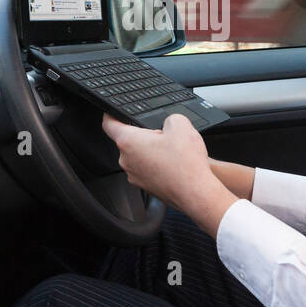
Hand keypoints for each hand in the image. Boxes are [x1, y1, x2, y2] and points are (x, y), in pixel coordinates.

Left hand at [100, 112, 238, 235]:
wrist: (196, 193)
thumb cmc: (185, 164)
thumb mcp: (181, 125)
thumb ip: (169, 118)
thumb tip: (169, 125)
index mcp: (129, 142)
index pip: (109, 124)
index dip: (111, 115)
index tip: (112, 112)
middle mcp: (127, 161)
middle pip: (130, 140)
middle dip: (146, 136)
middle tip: (165, 136)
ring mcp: (135, 176)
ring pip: (140, 156)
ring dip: (153, 151)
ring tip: (174, 153)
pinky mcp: (146, 187)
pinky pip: (148, 170)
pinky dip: (159, 166)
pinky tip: (175, 165)